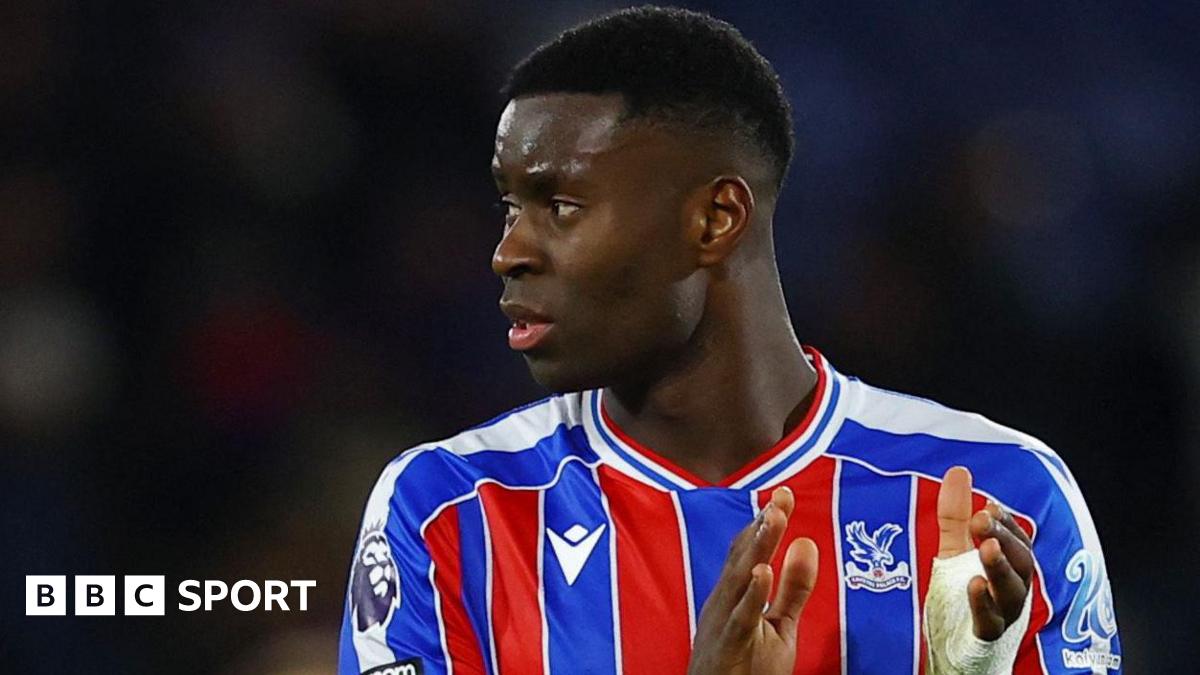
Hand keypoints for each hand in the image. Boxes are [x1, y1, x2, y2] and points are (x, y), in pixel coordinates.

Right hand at [687, 487, 818, 674]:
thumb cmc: (747, 666)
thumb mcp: (779, 624)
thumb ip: (794, 587)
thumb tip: (807, 541)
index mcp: (734, 592)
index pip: (749, 549)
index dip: (765, 521)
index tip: (784, 494)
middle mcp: (724, 600)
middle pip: (744, 556)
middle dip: (764, 525)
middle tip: (781, 496)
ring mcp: (722, 621)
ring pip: (741, 578)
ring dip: (758, 547)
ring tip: (774, 519)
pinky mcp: (728, 645)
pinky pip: (740, 617)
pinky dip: (751, 594)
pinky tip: (763, 572)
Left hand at [936, 466, 1034, 639]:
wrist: (958, 649)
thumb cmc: (962, 596)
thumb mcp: (955, 550)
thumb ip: (956, 514)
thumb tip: (959, 471)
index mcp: (1009, 567)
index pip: (1018, 540)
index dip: (1007, 523)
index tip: (990, 506)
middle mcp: (1013, 589)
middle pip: (1020, 561)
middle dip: (1003, 537)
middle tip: (983, 518)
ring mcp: (1002, 614)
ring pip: (1011, 591)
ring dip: (1000, 566)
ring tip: (986, 547)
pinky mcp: (985, 636)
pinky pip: (990, 621)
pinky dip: (984, 603)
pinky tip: (974, 584)